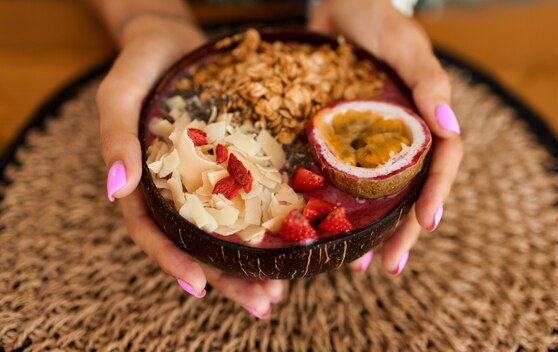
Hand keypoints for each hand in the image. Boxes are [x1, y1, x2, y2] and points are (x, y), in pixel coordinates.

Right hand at [98, 15, 282, 317]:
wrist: (174, 41)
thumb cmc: (141, 65)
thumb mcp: (118, 94)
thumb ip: (114, 137)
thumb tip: (115, 190)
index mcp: (145, 185)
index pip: (154, 233)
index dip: (173, 260)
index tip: (199, 286)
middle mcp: (177, 192)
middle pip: (198, 244)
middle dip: (227, 278)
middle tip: (262, 304)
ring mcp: (207, 181)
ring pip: (228, 233)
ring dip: (251, 265)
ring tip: (280, 292)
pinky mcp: (234, 166)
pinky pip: (250, 200)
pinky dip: (267, 225)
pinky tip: (291, 242)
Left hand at [309, 0, 462, 273]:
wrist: (335, 3)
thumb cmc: (376, 18)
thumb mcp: (405, 45)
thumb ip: (429, 82)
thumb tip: (452, 130)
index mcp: (427, 118)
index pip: (442, 164)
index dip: (437, 194)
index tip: (425, 225)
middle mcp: (401, 137)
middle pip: (411, 191)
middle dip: (404, 232)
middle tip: (389, 267)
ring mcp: (370, 142)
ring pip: (378, 194)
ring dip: (375, 232)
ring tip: (362, 266)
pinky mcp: (339, 140)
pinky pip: (341, 177)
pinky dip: (339, 205)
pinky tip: (328, 229)